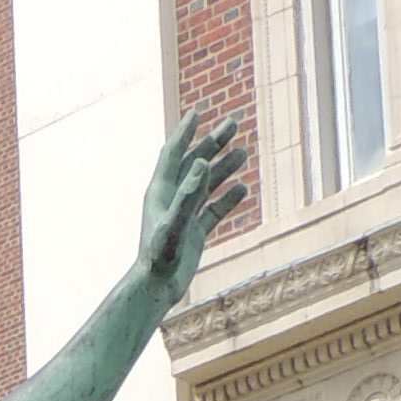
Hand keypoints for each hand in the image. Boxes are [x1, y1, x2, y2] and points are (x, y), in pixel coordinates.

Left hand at [136, 107, 248, 303]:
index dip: (185, 132)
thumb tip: (203, 162)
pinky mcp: (194, 233)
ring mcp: (183, 215)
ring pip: (207, 185)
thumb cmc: (160, 257)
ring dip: (224, 168)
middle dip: (213, 142)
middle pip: (194, 163)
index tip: (198, 111)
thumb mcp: (175, 223)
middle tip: (233, 123)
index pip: (174, 153)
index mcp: (161, 191)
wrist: (157, 288)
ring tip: (244, 152)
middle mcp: (171, 199)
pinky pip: (213, 210)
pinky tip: (243, 188)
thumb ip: (189, 194)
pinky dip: (227, 199)